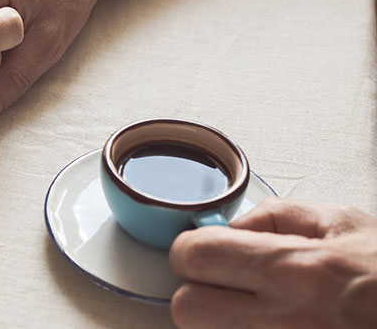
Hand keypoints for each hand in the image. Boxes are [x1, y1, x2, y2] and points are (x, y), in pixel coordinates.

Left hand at [169, 198, 376, 327]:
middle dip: (195, 293)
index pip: (195, 255)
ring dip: (220, 322)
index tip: (200, 251)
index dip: (189, 250)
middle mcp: (284, 318)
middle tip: (221, 286)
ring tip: (253, 310)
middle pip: (187, 309)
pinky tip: (274, 325)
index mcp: (295, 269)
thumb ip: (279, 216)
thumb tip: (231, 224)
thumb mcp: (345, 224)